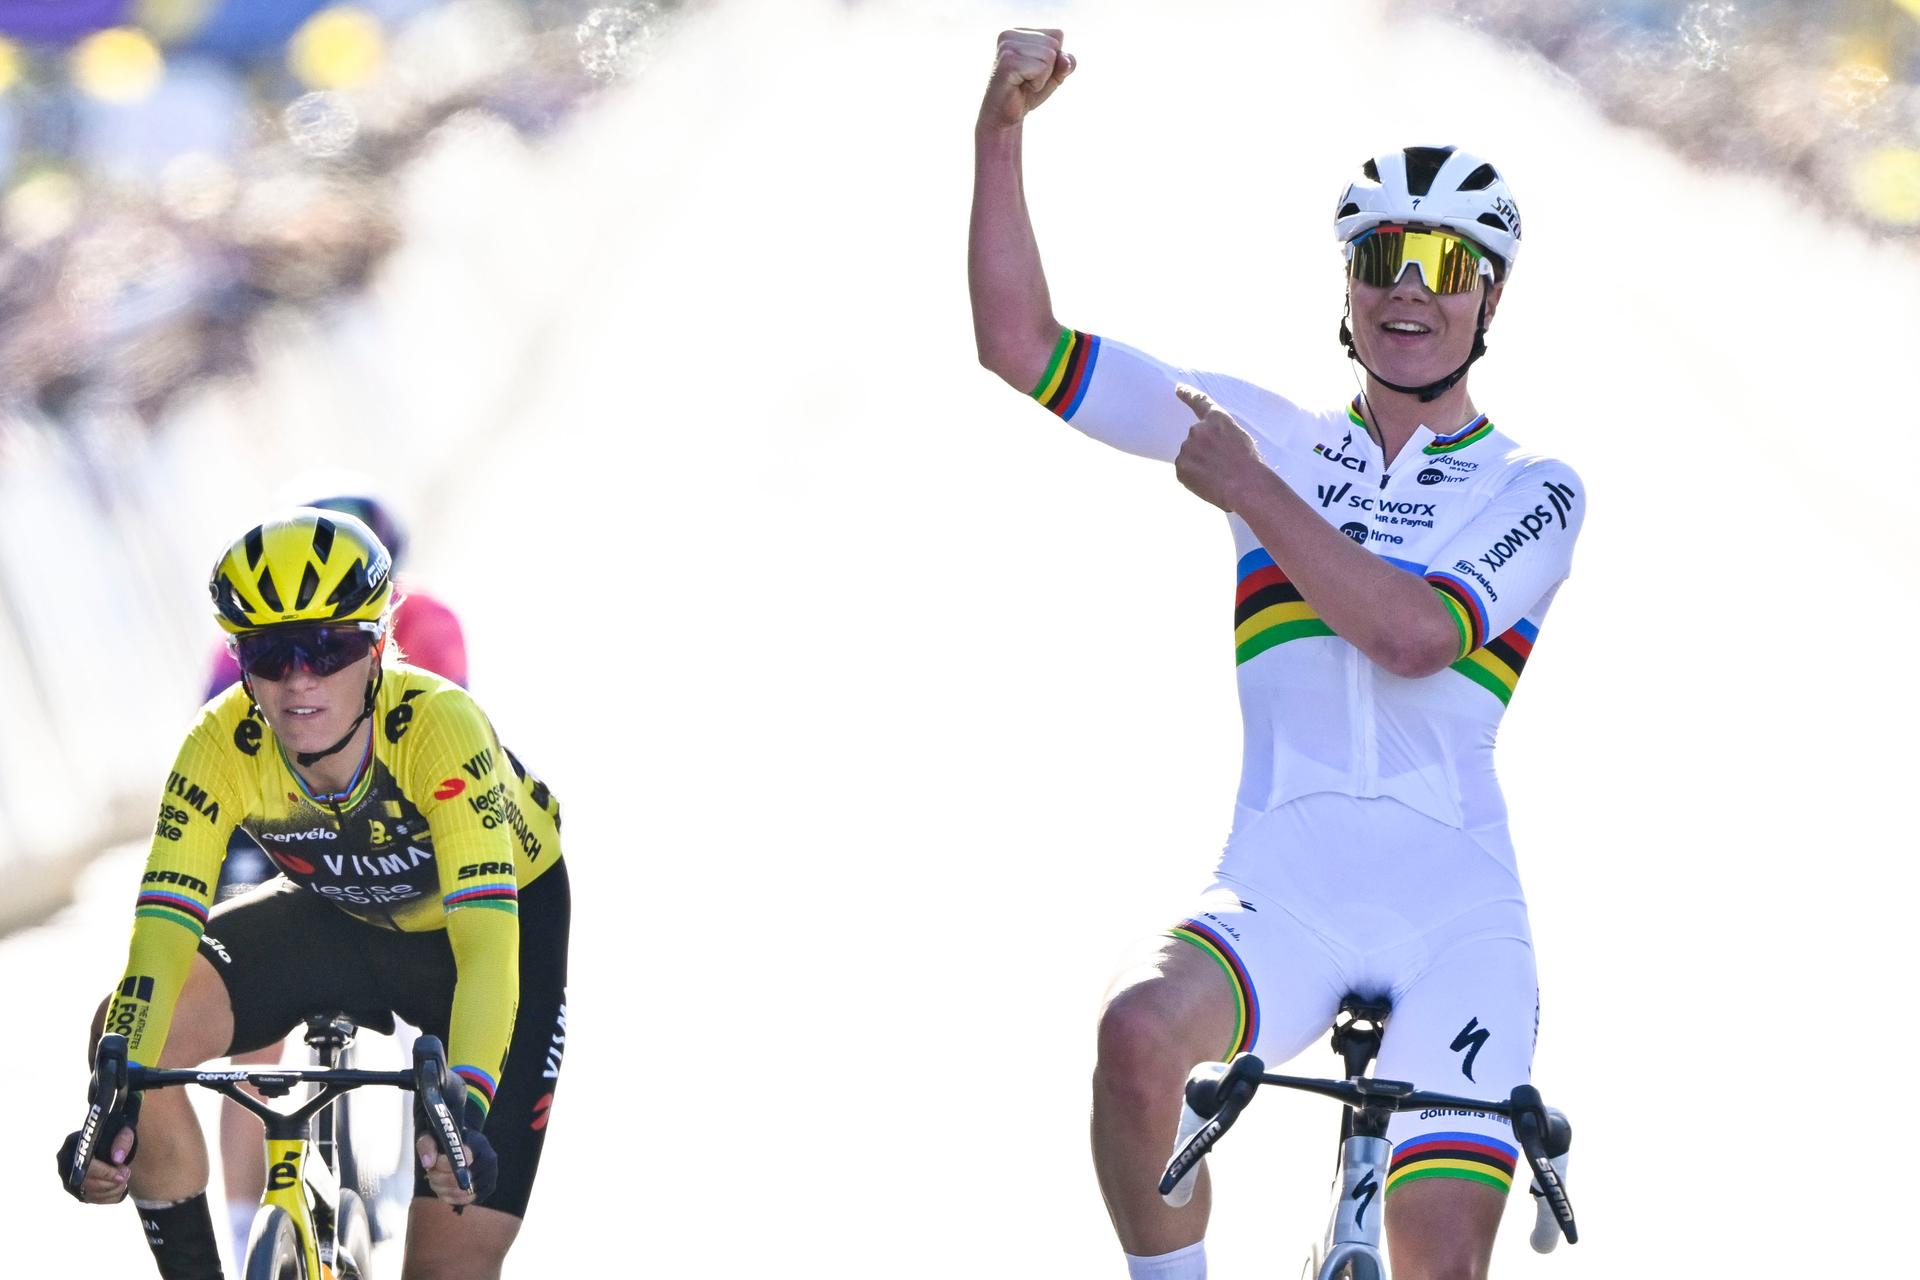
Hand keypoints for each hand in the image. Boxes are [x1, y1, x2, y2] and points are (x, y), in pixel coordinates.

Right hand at [56, 1121, 137, 1203]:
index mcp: (71, 1146)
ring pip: (91, 1195)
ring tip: (125, 1177)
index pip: (86, 1166)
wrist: (109, 1142)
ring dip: (113, 1190)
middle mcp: (65, 1166)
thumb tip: (117, 1159)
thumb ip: (122, 1140)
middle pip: (87, 1183)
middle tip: (127, 1174)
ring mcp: (70, 1181)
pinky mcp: (78, 1192)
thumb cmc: (114, 1135)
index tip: (124, 1172)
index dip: (106, 1172)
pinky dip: (111, 1196)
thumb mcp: (122, 1130)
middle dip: (112, 1182)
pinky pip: (95, 1200)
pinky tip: (121, 1186)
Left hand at [416, 1101, 497, 1207]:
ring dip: (441, 1189)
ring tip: (435, 1179)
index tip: (433, 1162)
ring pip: (460, 1193)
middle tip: (430, 1173)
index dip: (441, 1164)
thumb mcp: (432, 1137)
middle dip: (438, 1179)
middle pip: (459, 1180)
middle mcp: (489, 1162)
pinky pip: (463, 1201)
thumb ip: (427, 1146)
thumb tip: (428, 1164)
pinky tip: (443, 1188)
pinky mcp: (485, 1191)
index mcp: (479, 1143)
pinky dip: (449, 1197)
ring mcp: (490, 1178)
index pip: (461, 1160)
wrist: (462, 1147)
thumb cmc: (445, 1142)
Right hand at [979, 28, 1074, 130]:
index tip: (1034, 70)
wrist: (1004, 117)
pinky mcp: (1007, 63)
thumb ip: (1066, 63)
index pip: (1057, 35)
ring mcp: (1007, 47)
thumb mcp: (1053, 75)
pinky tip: (1020, 87)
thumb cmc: (1027, 93)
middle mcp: (1010, 34)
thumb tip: (1066, 59)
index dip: (1054, 59)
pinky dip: (1037, 83)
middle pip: (1054, 44)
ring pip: (1049, 55)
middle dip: (1048, 68)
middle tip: (1028, 80)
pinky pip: (1041, 68)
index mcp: (1019, 31)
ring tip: (1024, 83)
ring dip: (1042, 77)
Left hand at [1174, 385, 1267, 510]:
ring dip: (1201, 466)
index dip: (1188, 394)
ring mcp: (1187, 447)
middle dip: (1205, 452)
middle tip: (1222, 467)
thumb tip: (1212, 446)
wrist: (1246, 485)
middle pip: (1196, 440)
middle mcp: (1198, 429)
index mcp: (1217, 419)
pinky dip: (1194, 479)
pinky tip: (1209, 483)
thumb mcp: (1240, 439)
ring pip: (1190, 457)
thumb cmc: (1250, 465)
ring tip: (1219, 476)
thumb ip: (1221, 435)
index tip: (1178, 388)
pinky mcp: (1180, 465)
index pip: (1200, 402)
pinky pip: (1185, 472)